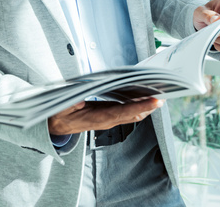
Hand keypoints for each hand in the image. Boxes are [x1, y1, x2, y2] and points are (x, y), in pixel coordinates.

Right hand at [48, 98, 163, 134]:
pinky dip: (137, 107)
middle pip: (133, 116)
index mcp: (96, 118)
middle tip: (165, 96)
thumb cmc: (59, 113)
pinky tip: (144, 99)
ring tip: (159, 96)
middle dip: (149, 107)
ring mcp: (108, 121)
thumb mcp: (63, 105)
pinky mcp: (108, 118)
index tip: (156, 101)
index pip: (123, 112)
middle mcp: (106, 122)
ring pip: (132, 116)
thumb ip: (74, 99)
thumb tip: (84, 93)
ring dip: (146, 107)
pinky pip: (126, 114)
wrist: (54, 126)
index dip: (140, 107)